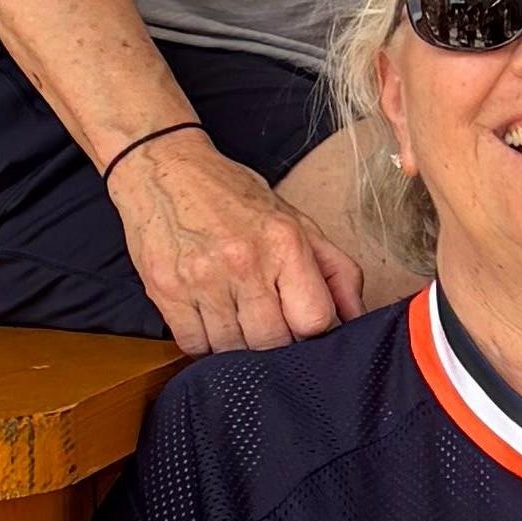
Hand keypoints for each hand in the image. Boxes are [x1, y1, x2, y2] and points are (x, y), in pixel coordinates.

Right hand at [114, 127, 362, 354]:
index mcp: (284, 243)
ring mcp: (202, 279)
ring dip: (239, 345)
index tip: (302, 325)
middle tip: (267, 322)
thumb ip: (336, 271)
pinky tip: (210, 320)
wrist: (164, 169)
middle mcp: (244, 262)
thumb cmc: (235, 198)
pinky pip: (193, 345)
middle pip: (273, 342)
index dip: (312, 332)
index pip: (314, 321)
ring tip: (236, 317)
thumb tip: (358, 319)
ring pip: (233, 350)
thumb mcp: (297, 222)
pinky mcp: (166, 290)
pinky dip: (204, 344)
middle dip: (275, 341)